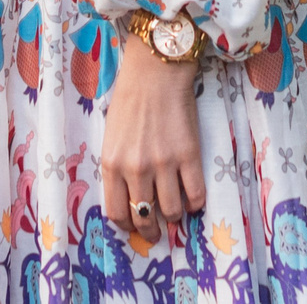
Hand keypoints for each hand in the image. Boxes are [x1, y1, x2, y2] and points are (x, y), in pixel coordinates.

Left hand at [100, 25, 204, 239]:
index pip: (116, 212)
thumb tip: (129, 197)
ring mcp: (163, 163)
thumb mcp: (111, 136)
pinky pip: (196, 195)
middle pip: (143, 217)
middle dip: (150, 231)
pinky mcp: (189, 156)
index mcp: (111, 163)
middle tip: (157, 233)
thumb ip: (117, 167)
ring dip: (174, 216)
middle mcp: (136, 168)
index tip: (134, 225)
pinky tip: (193, 198)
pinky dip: (195, 204)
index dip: (126, 225)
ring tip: (176, 211)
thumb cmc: (130, 100)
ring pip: (171, 211)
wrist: (156, 72)